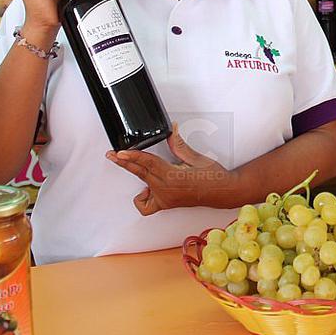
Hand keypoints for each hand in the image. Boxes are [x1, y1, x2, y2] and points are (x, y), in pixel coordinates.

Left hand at [106, 124, 236, 215]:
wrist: (223, 192)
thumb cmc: (213, 176)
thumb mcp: (196, 157)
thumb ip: (179, 144)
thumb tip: (172, 129)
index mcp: (172, 177)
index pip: (148, 163)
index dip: (133, 156)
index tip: (120, 152)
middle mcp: (166, 189)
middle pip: (140, 172)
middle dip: (124, 162)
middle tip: (112, 155)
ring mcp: (165, 198)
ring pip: (142, 185)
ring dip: (135, 174)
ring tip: (127, 163)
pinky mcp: (167, 204)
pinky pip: (147, 205)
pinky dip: (143, 198)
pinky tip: (147, 188)